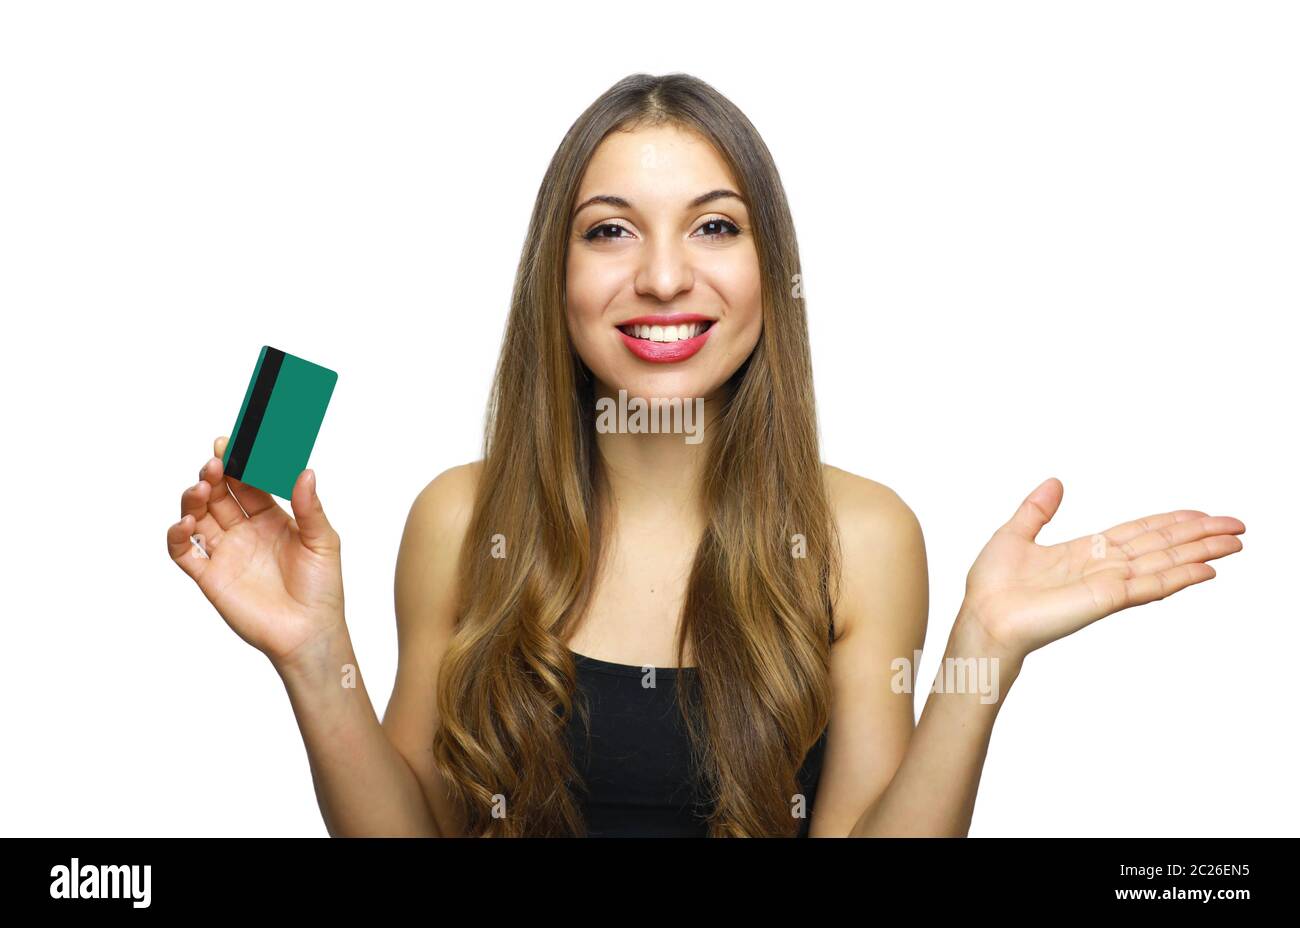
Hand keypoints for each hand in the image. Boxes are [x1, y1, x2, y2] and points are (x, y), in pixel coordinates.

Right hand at [166, 436, 345, 670]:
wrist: (309, 633)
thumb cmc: (322, 588)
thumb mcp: (323, 542)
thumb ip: (310, 508)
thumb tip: (306, 471)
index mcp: (270, 517)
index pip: (248, 482)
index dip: (238, 462)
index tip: (231, 443)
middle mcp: (244, 530)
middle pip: (219, 493)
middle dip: (214, 474)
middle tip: (215, 462)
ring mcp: (225, 551)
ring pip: (198, 515)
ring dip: (194, 497)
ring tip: (203, 486)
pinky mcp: (209, 576)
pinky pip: (184, 552)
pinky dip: (178, 535)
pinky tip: (187, 523)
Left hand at [959, 478, 1244, 662]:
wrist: (983, 617)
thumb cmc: (991, 587)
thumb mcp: (1014, 535)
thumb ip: (1037, 510)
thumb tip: (1054, 482)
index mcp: (1085, 551)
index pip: (1139, 532)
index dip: (1170, 522)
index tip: (1201, 514)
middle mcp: (1104, 567)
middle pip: (1161, 545)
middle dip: (1199, 535)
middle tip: (1237, 525)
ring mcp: (1108, 584)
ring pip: (1165, 562)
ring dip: (1202, 552)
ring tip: (1236, 542)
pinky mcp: (1106, 599)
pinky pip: (1150, 584)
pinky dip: (1180, 576)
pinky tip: (1207, 570)